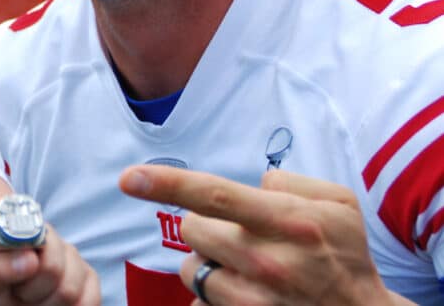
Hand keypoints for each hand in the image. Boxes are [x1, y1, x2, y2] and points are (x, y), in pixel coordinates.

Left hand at [0, 224, 100, 304]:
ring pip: (70, 290)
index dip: (25, 266)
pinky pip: (89, 301)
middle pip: (54, 269)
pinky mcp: (89, 280)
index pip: (36, 239)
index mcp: (21, 228)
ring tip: (32, 302)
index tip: (11, 283)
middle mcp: (51, 237)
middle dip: (31, 292)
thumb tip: (31, 260)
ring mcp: (73, 258)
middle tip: (18, 294)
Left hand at [118, 165, 413, 305]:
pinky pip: (201, 302)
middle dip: (206, 226)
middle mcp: (265, 262)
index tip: (128, 178)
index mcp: (288, 222)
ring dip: (208, 263)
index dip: (167, 184)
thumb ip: (291, 181)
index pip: (214, 195)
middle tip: (240, 235)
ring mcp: (251, 300)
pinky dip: (215, 295)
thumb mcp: (338, 204)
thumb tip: (254, 183)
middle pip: (191, 229)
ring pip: (191, 268)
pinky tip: (247, 293)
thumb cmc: (343, 253)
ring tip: (246, 268)